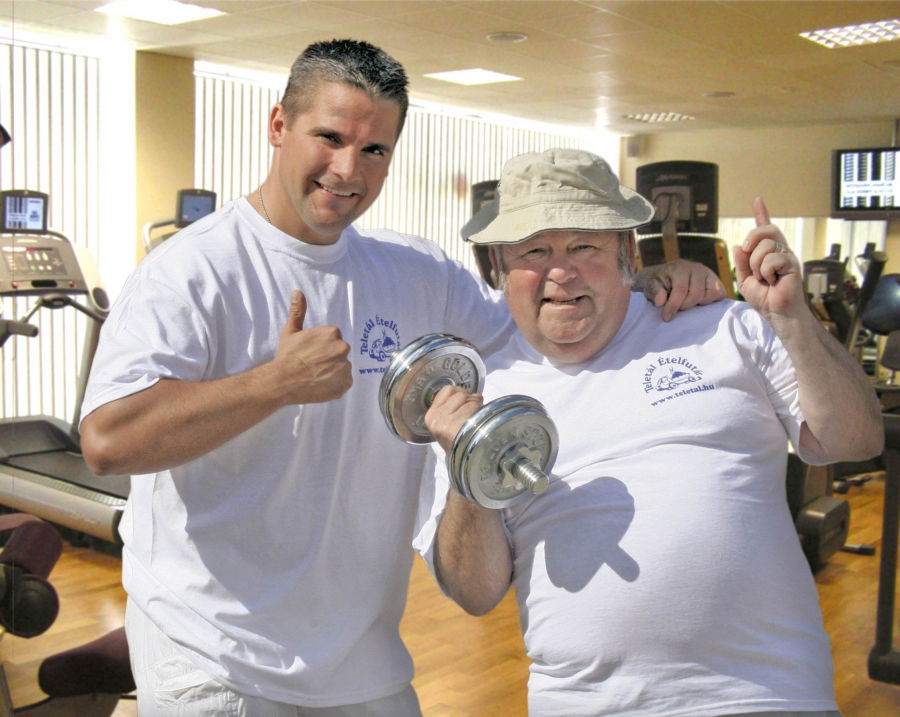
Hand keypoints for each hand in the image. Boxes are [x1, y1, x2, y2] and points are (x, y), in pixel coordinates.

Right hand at [274, 290, 351, 403]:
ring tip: (316, 375)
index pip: (332, 339)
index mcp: (332, 333)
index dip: (321, 347)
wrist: (283, 381)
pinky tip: (321, 383)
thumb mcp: (291, 331)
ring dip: (333, 370)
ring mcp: (346, 367)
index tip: (310, 353)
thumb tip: (298, 292)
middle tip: (313, 365)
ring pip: (342, 367)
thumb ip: (298, 311)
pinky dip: (336, 384)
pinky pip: (344, 382)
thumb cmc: (287, 355)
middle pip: (339, 352)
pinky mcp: (346, 384)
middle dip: (329, 357)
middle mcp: (343, 348)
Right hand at [424, 385, 483, 452]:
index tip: (467, 401)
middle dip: (471, 399)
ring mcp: (444, 422)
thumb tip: (474, 394)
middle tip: (474, 412)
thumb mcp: (449, 422)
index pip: (447, 390)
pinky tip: (479, 422)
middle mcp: (435, 418)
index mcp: (431, 416)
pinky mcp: (455, 426)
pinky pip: (472, 407)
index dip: (461, 392)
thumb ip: (454, 406)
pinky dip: (480, 412)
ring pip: (467, 399)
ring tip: (477, 418)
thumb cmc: (460, 441)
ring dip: (477, 406)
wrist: (464, 462)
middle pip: (459, 394)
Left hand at [636, 258, 725, 320]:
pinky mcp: (716, 281)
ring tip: (686, 304)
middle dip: (685, 306)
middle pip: (697, 294)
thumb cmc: (657, 284)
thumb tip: (660, 301)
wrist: (665, 279)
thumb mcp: (650, 286)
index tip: (666, 318)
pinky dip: (710, 301)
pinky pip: (719, 294)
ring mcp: (708, 273)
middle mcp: (696, 268)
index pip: (681, 290)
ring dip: (698, 303)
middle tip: (677, 309)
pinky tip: (698, 303)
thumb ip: (654, 292)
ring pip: (711, 293)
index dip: (673, 306)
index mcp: (679, 267)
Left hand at [732, 198, 804, 319]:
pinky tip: (772, 281)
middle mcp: (780, 251)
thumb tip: (738, 245)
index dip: (761, 214)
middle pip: (766, 230)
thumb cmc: (764, 298)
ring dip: (756, 264)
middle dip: (752, 238)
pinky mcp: (793, 264)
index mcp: (768, 253)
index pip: (766, 229)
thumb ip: (740, 263)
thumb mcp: (745, 279)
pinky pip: (772, 259)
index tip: (757, 200)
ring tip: (763, 278)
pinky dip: (765, 272)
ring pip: (766, 246)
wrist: (777, 313)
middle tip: (746, 252)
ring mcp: (787, 256)